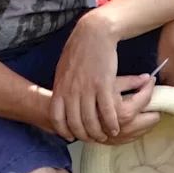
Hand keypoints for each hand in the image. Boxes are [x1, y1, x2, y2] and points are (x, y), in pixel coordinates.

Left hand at [51, 14, 121, 141]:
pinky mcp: (103, 85)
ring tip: (105, 135)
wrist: (94, 34)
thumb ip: (62, 86)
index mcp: (60, 88)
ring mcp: (87, 89)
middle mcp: (72, 92)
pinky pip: (107, 111)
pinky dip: (111, 123)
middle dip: (85, 135)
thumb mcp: (64, 69)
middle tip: (93, 138)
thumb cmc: (80, 49)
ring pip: (92, 121)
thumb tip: (60, 97)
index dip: (64, 131)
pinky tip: (115, 127)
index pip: (58, 118)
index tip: (72, 136)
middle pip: (76, 124)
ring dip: (99, 132)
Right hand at [96, 74, 161, 144]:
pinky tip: (135, 120)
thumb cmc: (91, 93)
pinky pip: (134, 137)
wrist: (72, 110)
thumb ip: (130, 81)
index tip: (151, 81)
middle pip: (152, 119)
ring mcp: (120, 138)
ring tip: (144, 109)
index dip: (150, 87)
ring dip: (147, 120)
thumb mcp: (110, 83)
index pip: (146, 98)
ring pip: (145, 130)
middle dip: (154, 108)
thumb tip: (147, 78)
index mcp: (124, 112)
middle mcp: (124, 128)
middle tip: (150, 99)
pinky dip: (137, 129)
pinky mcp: (114, 143)